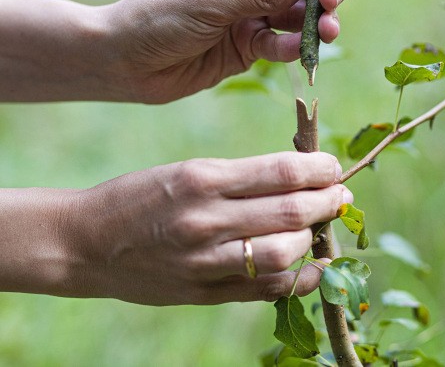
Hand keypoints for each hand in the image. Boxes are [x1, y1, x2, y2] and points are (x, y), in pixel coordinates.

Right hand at [67, 152, 351, 304]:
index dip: (317, 169)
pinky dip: (298, 280)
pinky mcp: (201, 291)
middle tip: (342, 194)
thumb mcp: (186, 171)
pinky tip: (314, 267)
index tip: (332, 167)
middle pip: (289, 212)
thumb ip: (238, 178)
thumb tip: (292, 180)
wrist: (88, 241)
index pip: (280, 171)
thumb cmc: (140, 196)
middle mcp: (206, 219)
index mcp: (202, 178)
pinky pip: (263, 289)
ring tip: (323, 225)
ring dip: (314, 238)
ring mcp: (204, 260)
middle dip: (327, 201)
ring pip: (283, 253)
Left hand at [105, 0, 347, 102]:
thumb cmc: (158, 17)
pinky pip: (281, 44)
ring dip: (318, 20)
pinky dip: (293, 46)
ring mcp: (252, 14)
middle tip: (329, 0)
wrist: (130, 63)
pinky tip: (302, 49)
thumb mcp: (210, 1)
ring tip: (328, 30)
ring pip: (299, 13)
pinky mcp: (250, 46)